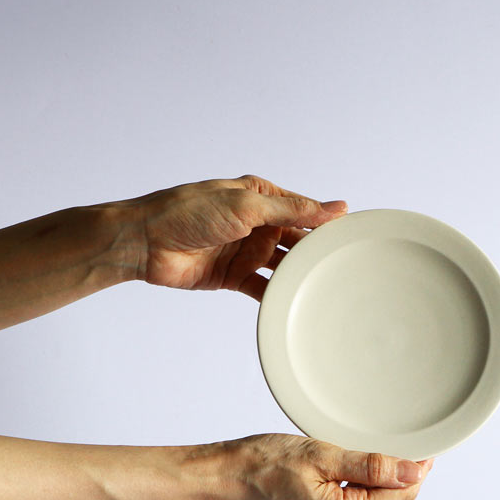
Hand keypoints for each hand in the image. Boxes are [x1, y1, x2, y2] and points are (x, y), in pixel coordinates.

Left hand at [129, 175, 346, 299]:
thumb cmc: (187, 212)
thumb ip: (292, 209)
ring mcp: (244, 251)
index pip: (303, 210)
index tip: (355, 236)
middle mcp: (255, 223)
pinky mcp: (232, 276)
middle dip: (316, 252)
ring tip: (324, 288)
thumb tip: (335, 207)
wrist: (144, 242)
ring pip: (282, 265)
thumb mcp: (246, 205)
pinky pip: (261, 287)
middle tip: (345, 267)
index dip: (327, 222)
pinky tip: (293, 303)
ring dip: (298, 275)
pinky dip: (275, 295)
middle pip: (295, 240)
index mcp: (260, 197)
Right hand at [182, 434, 432, 499]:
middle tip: (401, 438)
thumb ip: (371, 467)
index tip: (429, 447)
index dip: (418, 471)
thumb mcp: (322, 456)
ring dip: (374, 477)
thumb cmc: (260, 464)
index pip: (400, 496)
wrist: (221, 478)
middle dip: (398, 473)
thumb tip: (413, 472)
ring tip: (366, 447)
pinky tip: (344, 463)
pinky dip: (353, 483)